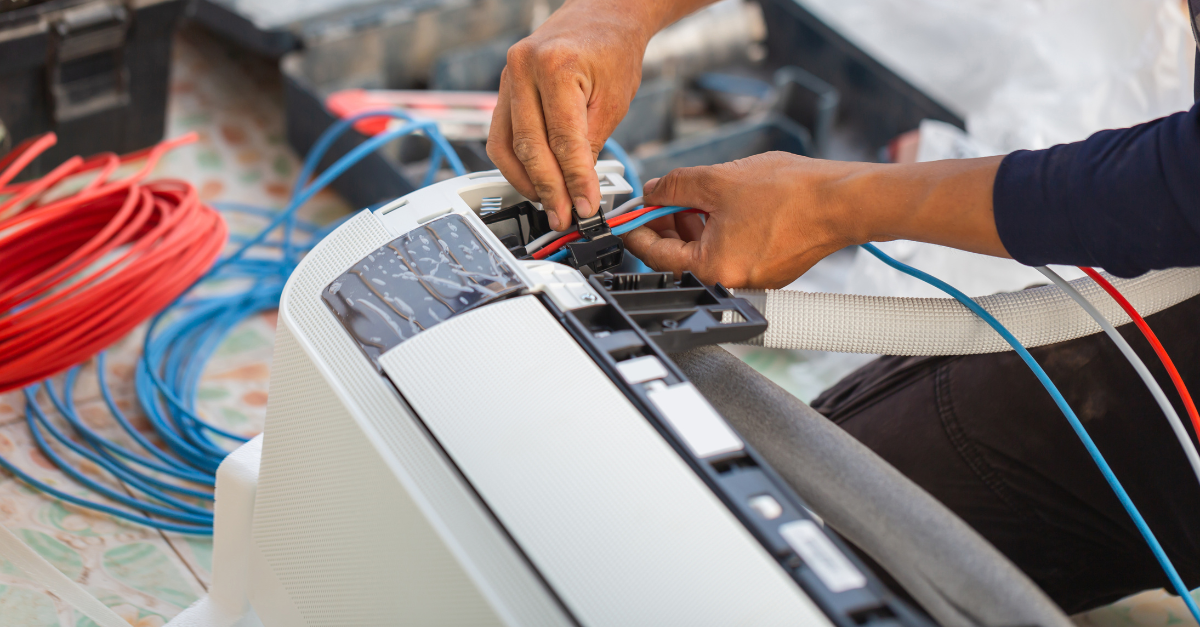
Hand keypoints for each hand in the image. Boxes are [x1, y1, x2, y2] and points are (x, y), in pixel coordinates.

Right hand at [486, 0, 648, 230]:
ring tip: (550, 204)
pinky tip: (534, 182)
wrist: (600, 16)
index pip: (563, 139)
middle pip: (530, 146)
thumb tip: (578, 190)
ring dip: (526, 182)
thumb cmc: (611, 50)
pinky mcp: (502, 90)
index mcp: (556, 67)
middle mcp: (522, 69)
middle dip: (549, 189)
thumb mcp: (614, 100)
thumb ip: (591, 144)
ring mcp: (507, 78)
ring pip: (506, 146)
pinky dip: (515, 165)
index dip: (574, 180)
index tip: (585, 207)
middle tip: (565, 216)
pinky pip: (501, 137)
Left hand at [622, 152, 1007, 288]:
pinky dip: (720, 230)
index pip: (654, 254)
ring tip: (699, 193)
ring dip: (694, 223)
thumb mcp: (716, 179)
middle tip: (662, 197)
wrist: (843, 200)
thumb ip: (673, 186)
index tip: (626, 215)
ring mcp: (752, 279)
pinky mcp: (769, 270)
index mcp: (711, 269)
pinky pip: (731, 251)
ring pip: (706, 252)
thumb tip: (651, 192)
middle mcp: (731, 282)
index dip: (635, 228)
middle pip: (679, 256)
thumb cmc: (791, 194)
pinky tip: (724, 203)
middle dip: (667, 223)